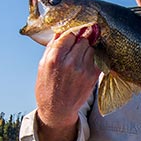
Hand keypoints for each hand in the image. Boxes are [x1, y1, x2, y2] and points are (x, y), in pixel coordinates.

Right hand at [34, 25, 100, 140]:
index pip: (69, 34)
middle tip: (76, 45)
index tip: (71, 35)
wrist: (57, 109)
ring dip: (87, 48)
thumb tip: (61, 31)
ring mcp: (83, 70)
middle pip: (82, 39)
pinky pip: (98, 58)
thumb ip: (52, 47)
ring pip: (91, 47)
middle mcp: (70, 63)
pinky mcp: (93, 76)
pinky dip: (94, 57)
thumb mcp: (42, 65)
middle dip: (79, 40)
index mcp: (55, 58)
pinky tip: (87, 60)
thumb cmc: (47, 87)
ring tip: (80, 55)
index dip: (70, 34)